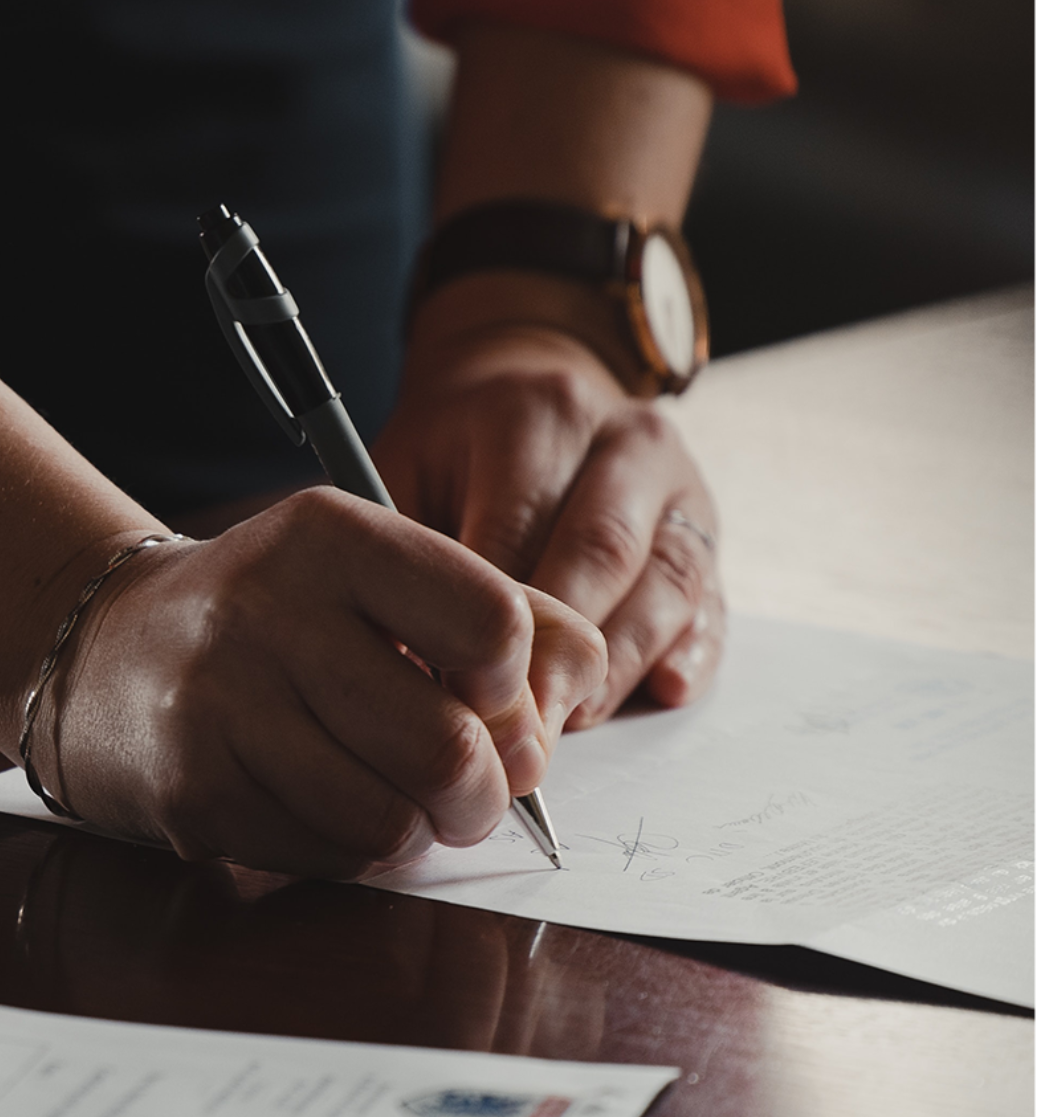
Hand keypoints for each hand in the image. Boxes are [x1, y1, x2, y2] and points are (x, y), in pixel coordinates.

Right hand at [34, 488, 605, 878]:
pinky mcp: (193, 790)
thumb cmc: (276, 616)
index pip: (493, 625)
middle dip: (484, 793)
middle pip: (450, 748)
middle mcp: (268, 609)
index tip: (488, 697)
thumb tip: (571, 702)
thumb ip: (501, 612)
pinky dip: (349, 851)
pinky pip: (326, 857)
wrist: (105, 651)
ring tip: (393, 797)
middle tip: (469, 790)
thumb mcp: (377, 574)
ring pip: (391, 821)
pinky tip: (321, 805)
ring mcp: (221, 704)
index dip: (516, 686)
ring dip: (415, 830)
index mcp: (331, 535)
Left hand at [375, 307, 723, 726]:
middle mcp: (625, 440)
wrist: (527, 386)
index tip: (457, 693)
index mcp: (540, 415)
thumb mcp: (405, 470)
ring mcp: (680, 486)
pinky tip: (662, 691)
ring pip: (667, 583)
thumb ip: (406, 553)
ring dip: (620, 665)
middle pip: (602, 555)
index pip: (519, 527)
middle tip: (519, 730)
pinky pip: (712, 600)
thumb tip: (403, 663)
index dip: (490, 622)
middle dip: (560, 654)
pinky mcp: (708, 532)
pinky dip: (691, 653)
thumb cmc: (452, 451)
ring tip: (570, 722)